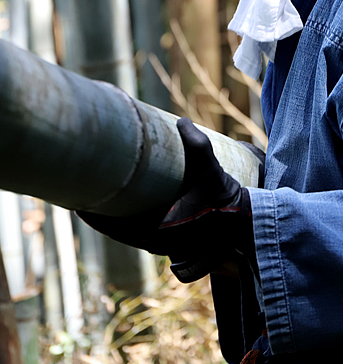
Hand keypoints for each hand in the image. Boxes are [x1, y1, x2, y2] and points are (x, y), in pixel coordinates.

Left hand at [78, 118, 262, 281]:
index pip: (116, 228)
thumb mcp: (212, 171)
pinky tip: (124, 204)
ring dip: (113, 216)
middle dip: (101, 211)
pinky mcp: (171, 239)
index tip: (77, 201)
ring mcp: (164, 243)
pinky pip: (140, 232)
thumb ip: (198, 145)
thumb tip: (182, 121)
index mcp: (160, 233)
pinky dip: (128, 220)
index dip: (94, 216)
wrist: (244, 222)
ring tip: (98, 193)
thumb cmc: (225, 200)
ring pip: (128, 232)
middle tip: (82, 189)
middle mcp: (158, 242)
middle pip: (117, 229)